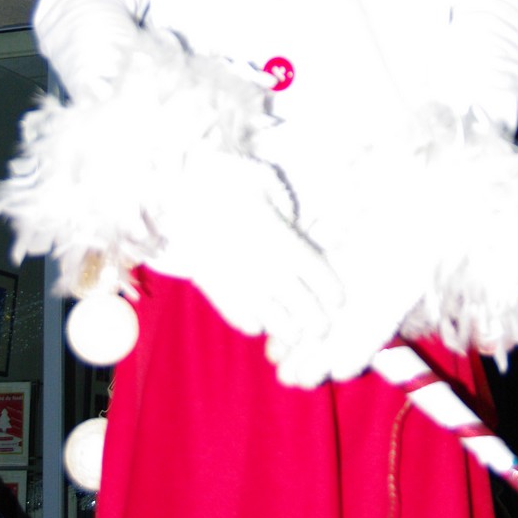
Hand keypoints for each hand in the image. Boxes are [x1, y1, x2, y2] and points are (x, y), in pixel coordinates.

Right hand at [155, 147, 341, 350]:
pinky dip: (257, 323)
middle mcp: (271, 271)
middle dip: (317, 321)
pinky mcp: (220, 295)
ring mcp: (245, 287)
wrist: (183, 194)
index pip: (327, 286)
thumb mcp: (271, 194)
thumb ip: (298, 217)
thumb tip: (329, 226)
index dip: (334, 295)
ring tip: (289, 320)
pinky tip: (258, 312)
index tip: (334, 297)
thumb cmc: (232, 188)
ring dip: (289, 327)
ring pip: (282, 328)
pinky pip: (248, 325)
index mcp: (288, 246)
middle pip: (311, 317)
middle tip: (316, 319)